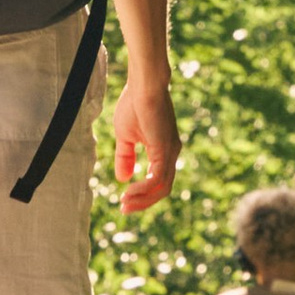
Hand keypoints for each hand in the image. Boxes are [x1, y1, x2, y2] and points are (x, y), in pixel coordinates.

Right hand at [110, 76, 178, 216]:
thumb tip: (123, 178)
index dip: (142, 194)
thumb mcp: (125, 136)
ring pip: (162, 188)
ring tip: (125, 203)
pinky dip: (144, 189)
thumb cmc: (134, 104)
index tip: (124, 201)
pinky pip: (158, 179)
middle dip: (143, 202)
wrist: (144, 85)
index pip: (158, 181)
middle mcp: (172, 153)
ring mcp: (171, 152)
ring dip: (143, 199)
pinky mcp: (166, 149)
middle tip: (124, 209)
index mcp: (164, 150)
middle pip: (162, 189)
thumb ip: (125, 157)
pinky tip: (129, 191)